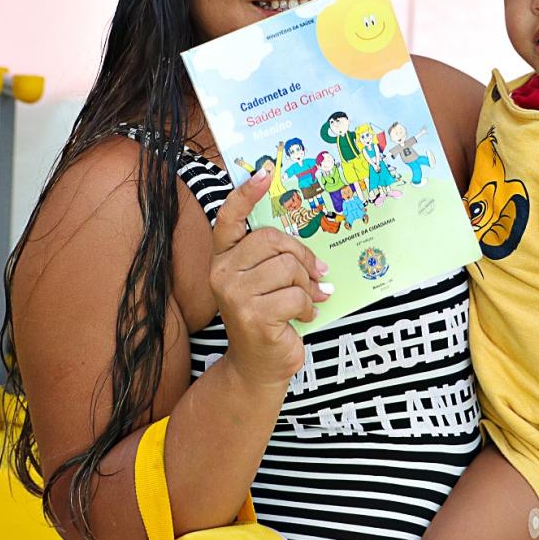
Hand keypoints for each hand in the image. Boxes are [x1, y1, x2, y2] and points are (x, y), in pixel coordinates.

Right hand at [210, 167, 330, 387]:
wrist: (257, 367)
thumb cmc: (266, 317)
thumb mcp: (267, 281)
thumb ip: (277, 258)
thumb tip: (315, 254)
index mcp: (224, 258)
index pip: (229, 218)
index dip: (246, 193)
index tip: (264, 172)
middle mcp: (221, 273)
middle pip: (272, 240)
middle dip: (301, 256)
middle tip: (316, 272)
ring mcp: (234, 295)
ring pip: (287, 267)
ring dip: (306, 285)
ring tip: (306, 300)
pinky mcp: (253, 316)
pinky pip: (295, 295)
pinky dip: (307, 306)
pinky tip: (302, 316)